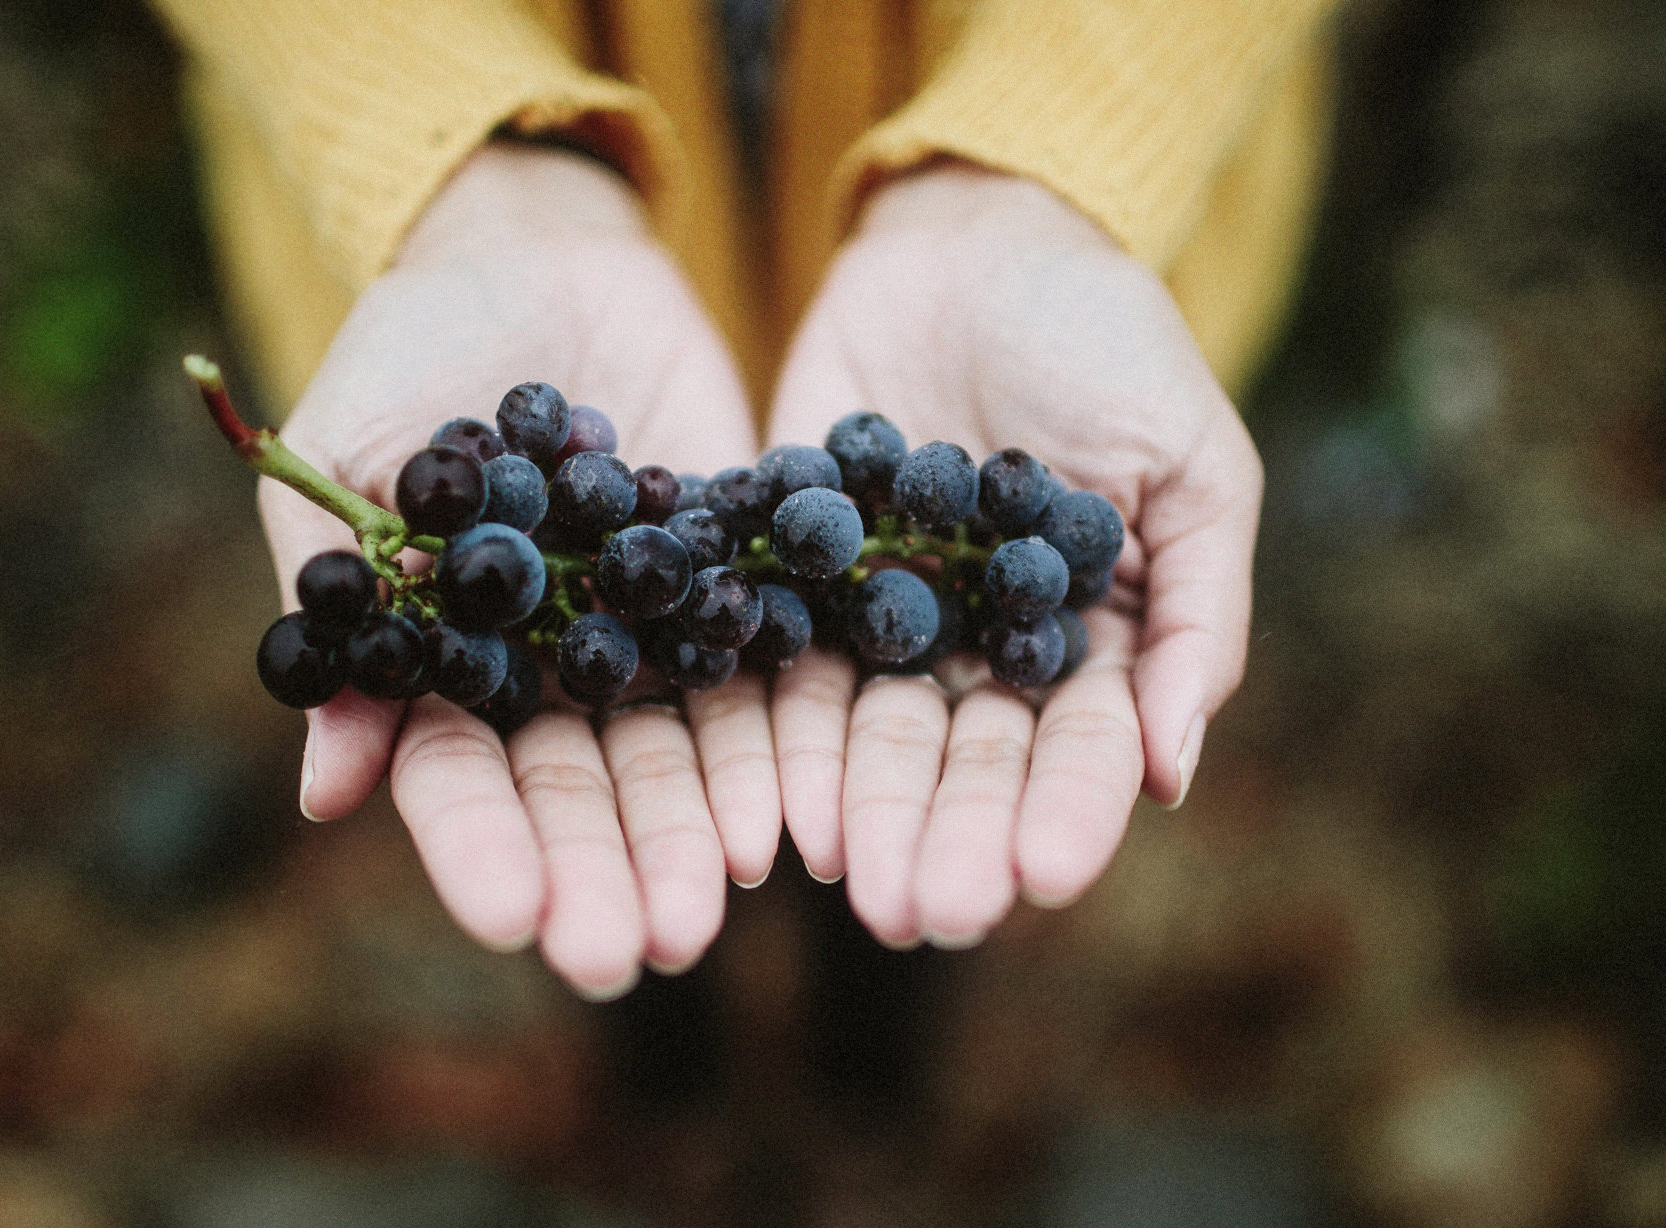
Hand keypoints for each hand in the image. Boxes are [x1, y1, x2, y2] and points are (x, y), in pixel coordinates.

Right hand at [261, 143, 778, 997]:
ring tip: (706, 914)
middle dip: (597, 873)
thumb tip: (322, 793)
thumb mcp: (351, 448)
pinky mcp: (737, 586)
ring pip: (673, 759)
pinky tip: (790, 812)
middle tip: (621, 954)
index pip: (458, 775)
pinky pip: (760, 675)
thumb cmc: (415, 342)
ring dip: (686, 840)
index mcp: (452, 663)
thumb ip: (337, 603)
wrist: (546, 255)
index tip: (511, 919)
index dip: (480, 846)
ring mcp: (651, 637)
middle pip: (577, 792)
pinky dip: (772, 743)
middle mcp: (556, 674)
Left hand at [766, 164, 1262, 947]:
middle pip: (966, 764)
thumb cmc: (1108, 344)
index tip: (1044, 878)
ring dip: (864, 813)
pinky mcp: (800, 577)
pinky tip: (774, 797)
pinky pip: (787, 666)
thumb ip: (1198, 613)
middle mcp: (983, 652)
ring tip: (853, 883)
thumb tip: (1173, 772)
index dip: (1064, 813)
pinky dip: (782, 731)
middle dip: (950, 838)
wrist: (976, 241)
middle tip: (926, 913)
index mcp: (1091, 641)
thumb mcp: (1193, 464)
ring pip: (874, 737)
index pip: (1079, 747)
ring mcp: (888, 620)